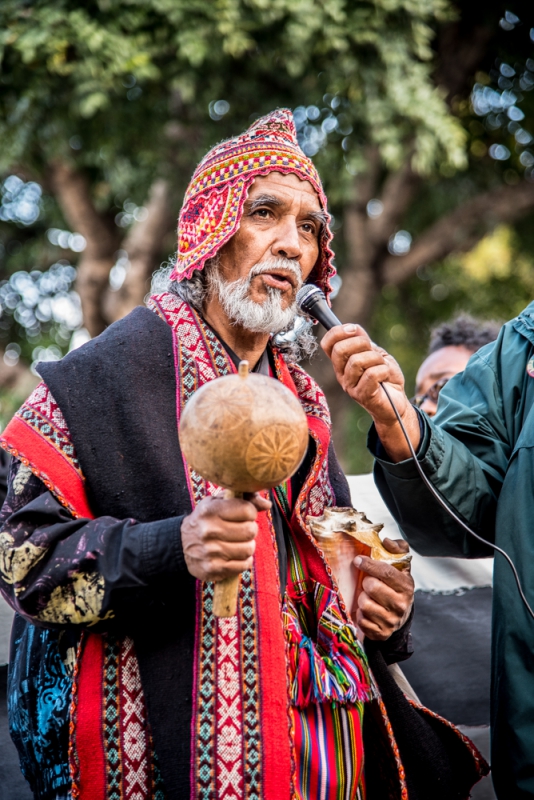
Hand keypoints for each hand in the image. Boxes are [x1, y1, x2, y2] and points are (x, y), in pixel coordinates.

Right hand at [181, 493, 270, 581]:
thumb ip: (243, 498)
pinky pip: (243, 565)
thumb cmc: (206, 520)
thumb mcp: (218, 503)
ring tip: (239, 543)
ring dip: (248, 546)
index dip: (250, 512)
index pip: (247, 510)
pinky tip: (235, 556)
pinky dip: (243, 561)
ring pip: (248, 549)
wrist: (180, 545)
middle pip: (250, 530)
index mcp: (210, 510)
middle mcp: (209, 530)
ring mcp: (211, 551)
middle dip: (251, 530)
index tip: (244, 515)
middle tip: (243, 530)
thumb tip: (267, 505)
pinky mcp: (213, 568)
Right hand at [321, 324, 419, 460]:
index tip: (354, 329)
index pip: (327, 343)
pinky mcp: (361, 396)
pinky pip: (370, 375)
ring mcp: (350, 386)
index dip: (338, 332)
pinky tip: (386, 376)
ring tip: (382, 366)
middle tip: (373, 351)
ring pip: (357, 361)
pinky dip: (383, 370)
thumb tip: (352, 328)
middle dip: (361, 343)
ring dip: (376, 359)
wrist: (397, 401)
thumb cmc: (385, 377)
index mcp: (341, 362)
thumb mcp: (375, 353)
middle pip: (340, 350)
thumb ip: (363, 341)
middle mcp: (341, 374)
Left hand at [352, 538, 413, 640]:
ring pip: (364, 604)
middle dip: (365, 583)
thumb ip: (397, 549)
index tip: (358, 560)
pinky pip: (361, 620)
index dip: (369, 565)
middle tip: (368, 583)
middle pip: (372, 587)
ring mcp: (391, 620)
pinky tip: (367, 611)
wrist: (400, 616)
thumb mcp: (400, 566)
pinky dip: (360, 614)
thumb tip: (387, 541)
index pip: (385, 572)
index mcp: (406, 586)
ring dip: (362, 598)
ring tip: (368, 597)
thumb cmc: (396, 586)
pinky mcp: (381, 633)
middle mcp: (400, 604)